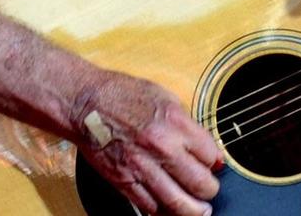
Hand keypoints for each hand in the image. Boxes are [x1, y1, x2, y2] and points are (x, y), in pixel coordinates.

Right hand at [70, 69, 222, 215]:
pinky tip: (170, 209)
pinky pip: (150, 206)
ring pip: (178, 203)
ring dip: (193, 210)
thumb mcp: (164, 97)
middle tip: (208, 190)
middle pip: (200, 183)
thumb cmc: (122, 95)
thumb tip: (207, 150)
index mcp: (175, 122)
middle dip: (209, 190)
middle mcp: (161, 146)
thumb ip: (187, 124)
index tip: (213, 165)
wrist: (85, 103)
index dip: (215, 163)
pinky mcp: (124, 181)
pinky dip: (164, 212)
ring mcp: (142, 166)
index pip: (211, 155)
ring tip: (199, 210)